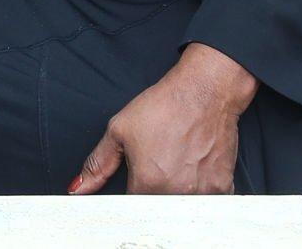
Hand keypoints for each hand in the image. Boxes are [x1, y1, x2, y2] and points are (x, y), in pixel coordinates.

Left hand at [72, 43, 256, 193]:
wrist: (204, 93)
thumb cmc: (163, 107)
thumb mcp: (119, 130)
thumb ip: (98, 163)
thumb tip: (78, 188)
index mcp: (147, 182)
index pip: (131, 207)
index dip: (129, 194)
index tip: (133, 181)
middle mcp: (176, 193)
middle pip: (157, 208)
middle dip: (152, 192)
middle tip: (158, 164)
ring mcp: (203, 193)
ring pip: (182, 207)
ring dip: (176, 192)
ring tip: (177, 163)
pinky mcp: (223, 188)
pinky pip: (207, 202)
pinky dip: (200, 191)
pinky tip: (194, 168)